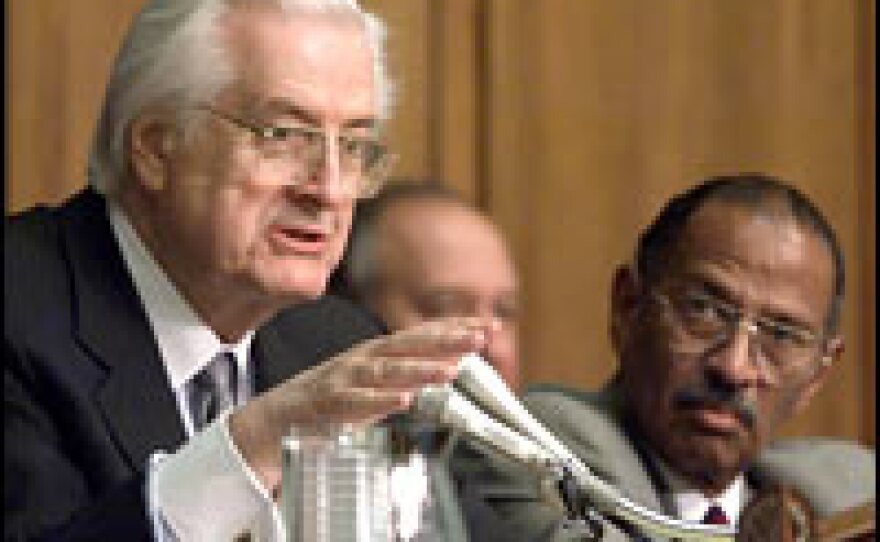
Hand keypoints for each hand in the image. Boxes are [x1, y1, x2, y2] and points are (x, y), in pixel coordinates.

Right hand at [229, 316, 493, 491]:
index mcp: (377, 353)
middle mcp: (362, 360)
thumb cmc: (328, 402)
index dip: (453, 328)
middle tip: (480, 336)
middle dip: (446, 339)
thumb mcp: (377, 386)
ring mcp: (344, 380)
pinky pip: (356, 403)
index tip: (487, 324)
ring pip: (386, 370)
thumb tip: (452, 364)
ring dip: (420, 369)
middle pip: (408, 345)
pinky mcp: (326, 404)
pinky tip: (404, 400)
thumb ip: (411, 375)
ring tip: (449, 370)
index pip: (421, 335)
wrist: (272, 421)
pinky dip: (380, 400)